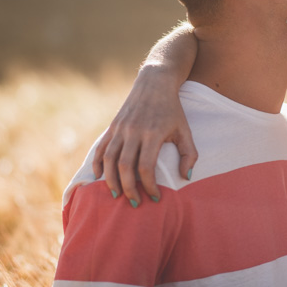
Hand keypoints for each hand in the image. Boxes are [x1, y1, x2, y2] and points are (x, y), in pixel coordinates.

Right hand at [93, 68, 197, 206]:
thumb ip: (189, 154)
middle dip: (129, 189)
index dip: (150, 186)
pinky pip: (101, 148)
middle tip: (135, 203)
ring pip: (110, 160)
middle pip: (125, 167)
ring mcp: (121, 128)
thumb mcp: (185, 130)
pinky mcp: (113, 126)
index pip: (146, 168)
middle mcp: (134, 131)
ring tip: (117, 194)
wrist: (154, 83)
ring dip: (111, 181)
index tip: (155, 197)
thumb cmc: (172, 109)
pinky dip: (98, 164)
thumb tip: (185, 177)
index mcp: (153, 134)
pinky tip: (100, 177)